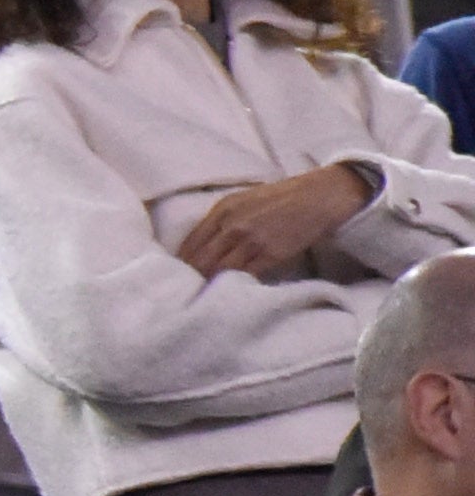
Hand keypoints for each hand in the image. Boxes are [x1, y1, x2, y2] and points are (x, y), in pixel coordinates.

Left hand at [180, 164, 374, 282]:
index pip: (190, 243)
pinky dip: (236, 285)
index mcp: (222, 210)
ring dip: (210, 284)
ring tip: (202, 298)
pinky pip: (247, 274)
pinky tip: (230, 294)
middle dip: (191, 277)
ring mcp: (251, 240)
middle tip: (184, 293)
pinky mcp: (272, 253)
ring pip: (220, 270)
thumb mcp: (243, 201)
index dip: (181, 263)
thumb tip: (204, 244)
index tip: (176, 276)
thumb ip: (222, 220)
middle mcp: (232, 225)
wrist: (318, 197)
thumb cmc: (281, 199)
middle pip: (200, 259)